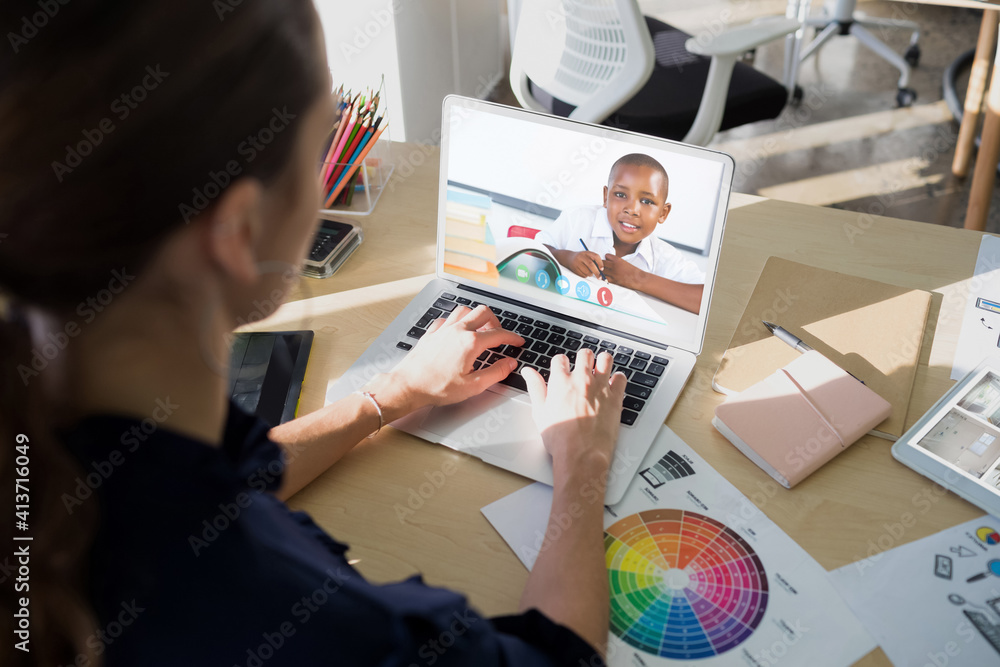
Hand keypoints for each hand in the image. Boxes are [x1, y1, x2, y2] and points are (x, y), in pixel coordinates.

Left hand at [367, 305, 523, 418]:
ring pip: (464, 310)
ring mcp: (443, 329)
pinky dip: (456, 322)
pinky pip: (447, 318)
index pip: (499, 334)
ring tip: (480, 330)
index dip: (513, 337)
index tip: (518, 341)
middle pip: (483, 312)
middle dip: (496, 321)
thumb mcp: (473, 386)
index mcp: (471, 342)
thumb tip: (509, 364)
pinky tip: (456, 332)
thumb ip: (496, 373)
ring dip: (475, 317)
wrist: (408, 385)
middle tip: (499, 334)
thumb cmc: (437, 388)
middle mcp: (458, 330)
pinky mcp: (431, 333)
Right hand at [522, 349, 625, 477]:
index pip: (560, 359)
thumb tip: (528, 372)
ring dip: (602, 362)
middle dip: (583, 358)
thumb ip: (535, 388)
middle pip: (584, 354)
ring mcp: (600, 387)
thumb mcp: (539, 412)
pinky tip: (613, 384)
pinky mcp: (615, 397)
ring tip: (600, 369)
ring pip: (605, 359)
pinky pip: (621, 378)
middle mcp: (581, 379)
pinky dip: (618, 378)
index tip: (563, 369)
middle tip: (583, 367)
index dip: (561, 363)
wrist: (581, 454)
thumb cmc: (560, 438)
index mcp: (561, 381)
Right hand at [566, 250, 604, 279]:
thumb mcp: (587, 256)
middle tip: (599, 277)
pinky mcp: (574, 269)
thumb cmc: (582, 258)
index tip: (602, 269)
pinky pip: (583, 275)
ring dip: (590, 274)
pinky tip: (583, 272)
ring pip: (587, 271)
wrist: (569, 258)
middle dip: (596, 272)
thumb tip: (601, 270)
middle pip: (591, 264)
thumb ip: (594, 261)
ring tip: (589, 272)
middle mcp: (581, 256)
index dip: (600, 263)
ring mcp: (577, 262)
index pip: (596, 256)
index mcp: (586, 253)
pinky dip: (585, 276)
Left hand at [602, 253, 642, 289]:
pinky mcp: (613, 280)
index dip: (606, 258)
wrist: (638, 279)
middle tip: (602, 266)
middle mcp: (614, 265)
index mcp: (618, 260)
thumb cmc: (633, 271)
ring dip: (601, 271)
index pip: (606, 256)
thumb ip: (617, 261)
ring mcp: (613, 273)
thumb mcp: (624, 262)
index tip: (606, 260)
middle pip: (602, 263)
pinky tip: (605, 277)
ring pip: (601, 270)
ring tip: (603, 272)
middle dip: (602, 264)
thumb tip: (610, 262)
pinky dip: (603, 277)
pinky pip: (604, 278)